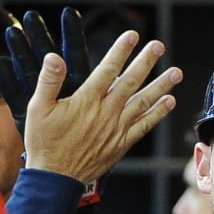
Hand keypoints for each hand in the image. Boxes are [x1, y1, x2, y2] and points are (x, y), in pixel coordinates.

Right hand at [0, 13, 181, 183]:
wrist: (57, 178)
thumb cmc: (45, 142)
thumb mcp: (37, 109)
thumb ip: (48, 81)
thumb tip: (54, 57)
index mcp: (86, 101)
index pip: (107, 70)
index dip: (120, 51)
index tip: (132, 35)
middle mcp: (105, 113)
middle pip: (130, 82)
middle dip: (146, 62)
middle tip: (159, 46)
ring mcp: (116, 128)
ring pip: (143, 103)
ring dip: (161, 86)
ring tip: (176, 72)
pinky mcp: (122, 143)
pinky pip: (144, 126)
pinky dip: (158, 114)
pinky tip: (169, 102)